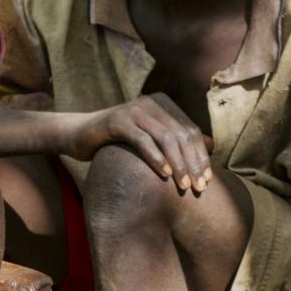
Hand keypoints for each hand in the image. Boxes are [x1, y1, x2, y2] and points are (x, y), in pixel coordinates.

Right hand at [71, 94, 213, 194]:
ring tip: (184, 186)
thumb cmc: (118, 141)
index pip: (191, 131)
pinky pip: (142, 140)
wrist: (80, 134)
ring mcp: (134, 109)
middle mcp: (151, 102)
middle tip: (199, 188)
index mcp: (163, 104)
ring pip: (165, 138)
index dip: (201, 156)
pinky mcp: (117, 121)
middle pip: (181, 134)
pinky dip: (155, 158)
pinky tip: (164, 175)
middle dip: (193, 163)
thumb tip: (210, 145)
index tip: (208, 181)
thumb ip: (177, 139)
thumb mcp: (151, 138)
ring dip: (178, 164)